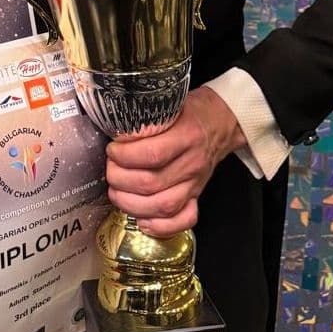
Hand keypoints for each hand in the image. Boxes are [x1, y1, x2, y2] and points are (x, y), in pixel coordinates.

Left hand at [104, 87, 246, 237]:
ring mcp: (196, 183)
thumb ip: (146, 118)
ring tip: (116, 192)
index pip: (152, 153)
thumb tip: (113, 128)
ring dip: (131, 204)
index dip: (125, 156)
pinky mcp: (197, 196)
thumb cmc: (191, 112)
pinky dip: (161, 226)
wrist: (222, 122)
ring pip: (163, 205)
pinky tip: (142, 220)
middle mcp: (193, 162)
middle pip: (152, 183)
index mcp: (187, 135)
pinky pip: (184, 220)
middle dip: (120, 179)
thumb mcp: (169, 104)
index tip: (112, 150)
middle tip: (110, 169)